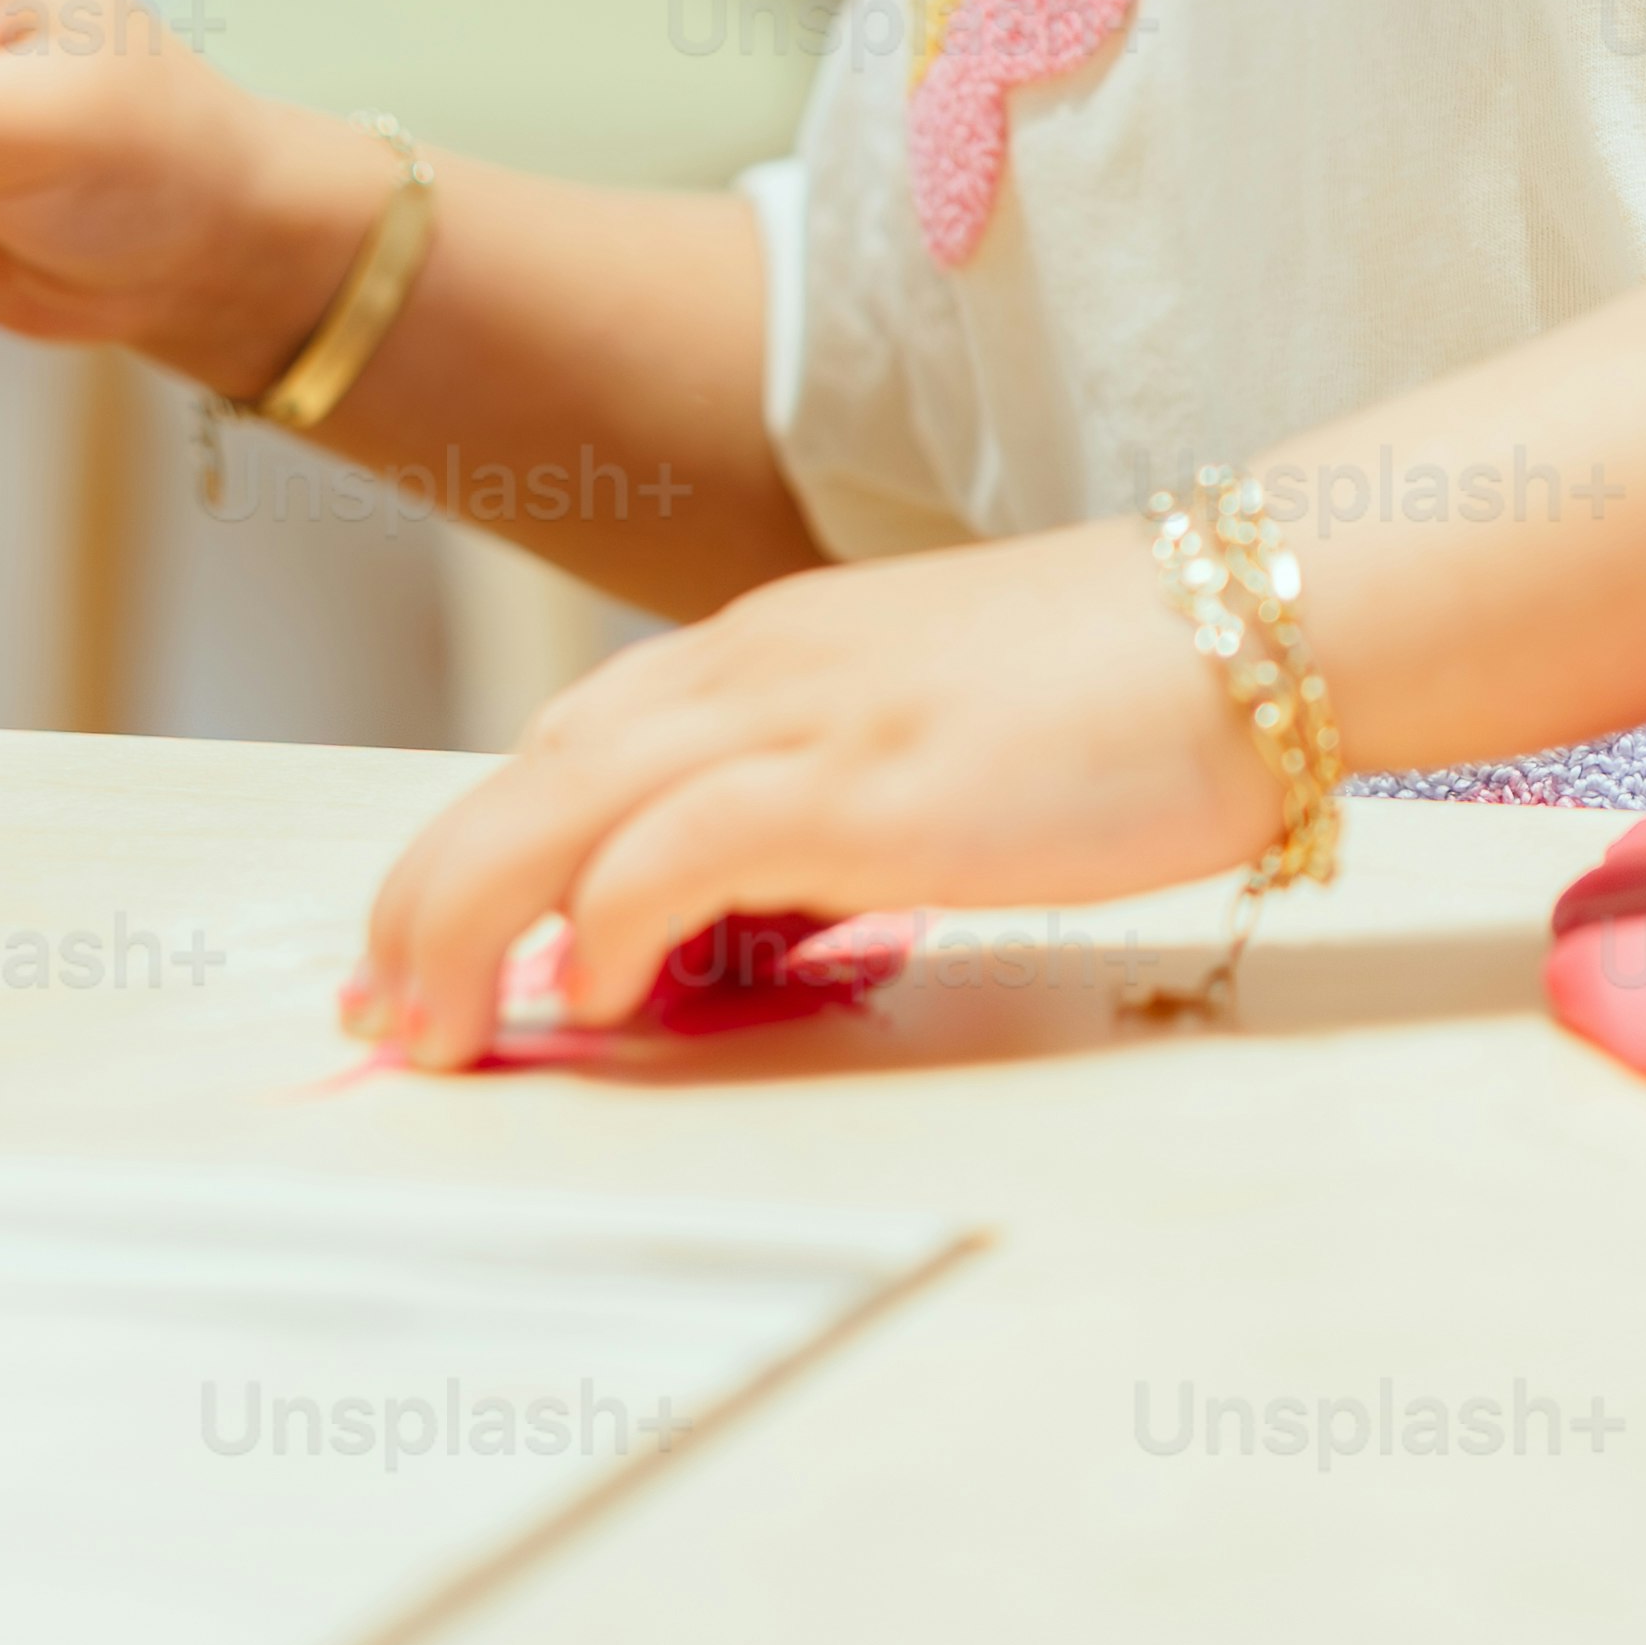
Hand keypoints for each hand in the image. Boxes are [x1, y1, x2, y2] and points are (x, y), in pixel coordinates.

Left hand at [334, 524, 1275, 1068]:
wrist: (1269, 617)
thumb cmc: (1137, 689)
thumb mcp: (942, 729)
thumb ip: (838, 802)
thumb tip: (763, 917)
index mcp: (773, 651)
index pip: (569, 747)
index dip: (474, 851)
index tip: (419, 948)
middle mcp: (756, 670)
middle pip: (520, 779)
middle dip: (420, 901)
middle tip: (376, 1017)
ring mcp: (804, 720)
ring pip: (551, 808)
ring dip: (460, 924)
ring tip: (426, 1027)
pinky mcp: (863, 787)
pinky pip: (666, 853)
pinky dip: (598, 924)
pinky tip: (589, 991)